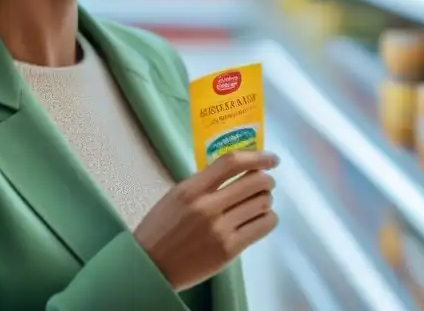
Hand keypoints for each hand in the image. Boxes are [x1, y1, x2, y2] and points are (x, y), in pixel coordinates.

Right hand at [133, 150, 279, 291]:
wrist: (152, 268)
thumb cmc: (161, 228)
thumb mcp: (177, 196)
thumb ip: (204, 182)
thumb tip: (238, 171)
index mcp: (191, 189)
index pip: (231, 162)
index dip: (257, 156)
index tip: (271, 158)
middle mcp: (208, 207)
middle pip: (254, 182)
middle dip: (266, 179)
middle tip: (265, 182)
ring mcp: (221, 230)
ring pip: (263, 204)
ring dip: (266, 199)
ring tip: (260, 202)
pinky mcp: (229, 250)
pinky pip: (262, 227)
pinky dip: (267, 219)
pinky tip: (261, 219)